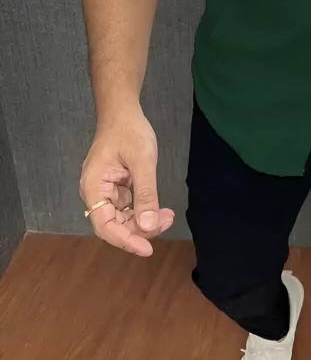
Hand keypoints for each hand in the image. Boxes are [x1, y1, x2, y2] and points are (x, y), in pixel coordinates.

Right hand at [79, 108, 174, 255]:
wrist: (122, 111)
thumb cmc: (129, 131)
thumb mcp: (142, 161)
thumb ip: (146, 194)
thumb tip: (149, 226)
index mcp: (93, 188)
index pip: (105, 226)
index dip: (126, 240)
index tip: (147, 249)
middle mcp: (95, 193)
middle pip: (114, 224)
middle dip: (140, 228)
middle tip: (167, 220)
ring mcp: (106, 190)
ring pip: (122, 218)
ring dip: (144, 221)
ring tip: (168, 215)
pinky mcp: (116, 187)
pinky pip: (128, 206)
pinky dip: (143, 210)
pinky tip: (160, 209)